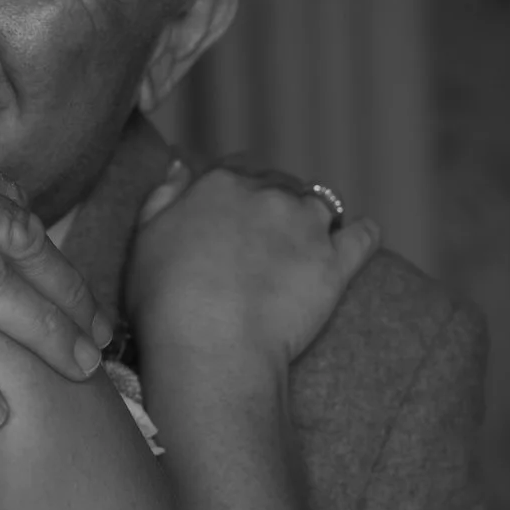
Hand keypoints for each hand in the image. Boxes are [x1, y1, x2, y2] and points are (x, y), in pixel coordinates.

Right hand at [127, 160, 378, 380]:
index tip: (234, 216)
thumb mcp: (146, 238)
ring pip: (322, 204)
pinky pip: (363, 236)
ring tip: (306, 244)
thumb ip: (164, 195)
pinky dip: (364, 233)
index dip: (238, 192)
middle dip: (275, 206)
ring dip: (316, 218)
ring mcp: (306, 226)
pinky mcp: (336, 262)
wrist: (211, 345)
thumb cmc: (166, 299)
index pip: (238, 169)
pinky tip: (362, 235)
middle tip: (265, 242)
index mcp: (220, 184)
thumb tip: (180, 164)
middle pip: (281, 185)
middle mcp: (268, 194)